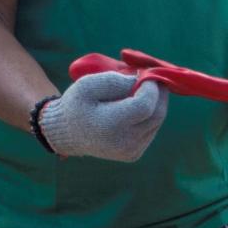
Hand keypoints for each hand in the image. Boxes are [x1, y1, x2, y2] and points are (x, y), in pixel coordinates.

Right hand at [38, 71, 168, 161]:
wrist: (68, 133)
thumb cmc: (76, 105)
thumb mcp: (87, 85)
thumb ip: (113, 80)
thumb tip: (140, 80)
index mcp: (111, 125)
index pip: (144, 105)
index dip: (151, 87)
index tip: (146, 74)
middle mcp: (124, 142)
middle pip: (157, 114)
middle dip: (159, 93)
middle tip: (152, 77)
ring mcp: (131, 150)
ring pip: (157, 121)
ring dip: (156, 103)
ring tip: (142, 89)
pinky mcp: (134, 154)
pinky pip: (151, 129)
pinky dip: (150, 115)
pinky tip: (137, 106)